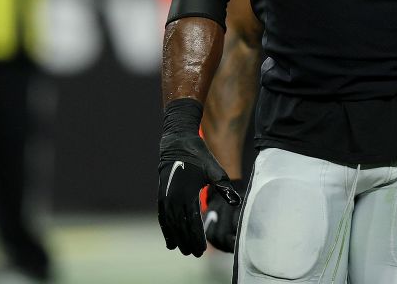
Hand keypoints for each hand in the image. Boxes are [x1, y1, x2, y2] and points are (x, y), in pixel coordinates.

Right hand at [157, 99, 239, 256]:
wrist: (177, 142)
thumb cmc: (198, 155)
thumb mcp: (213, 169)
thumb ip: (223, 186)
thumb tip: (235, 201)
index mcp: (187, 194)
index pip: (192, 223)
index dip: (197, 238)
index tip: (203, 250)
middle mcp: (173, 198)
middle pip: (180, 228)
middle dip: (188, 242)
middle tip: (195, 254)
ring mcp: (165, 197)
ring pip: (171, 225)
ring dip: (177, 239)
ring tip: (183, 250)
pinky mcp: (161, 195)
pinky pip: (163, 218)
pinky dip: (166, 230)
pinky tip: (170, 240)